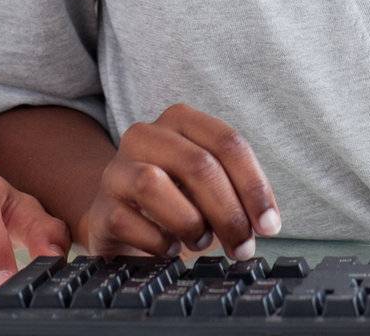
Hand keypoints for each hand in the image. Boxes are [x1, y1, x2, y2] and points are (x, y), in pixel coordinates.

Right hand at [85, 104, 280, 260]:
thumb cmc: (175, 201)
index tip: (270, 225)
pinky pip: (129, 222)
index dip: (254, 186)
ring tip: (200, 241)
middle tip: (243, 246)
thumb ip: (234, 191)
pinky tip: (169, 249)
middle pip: (197, 164)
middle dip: (229, 212)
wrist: (120, 220)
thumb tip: (265, 223)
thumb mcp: (206, 186)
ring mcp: (117, 169)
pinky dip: (158, 243)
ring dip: (189, 222)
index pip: (227, 142)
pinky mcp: (100, 209)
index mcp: (180, 120)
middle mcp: (145, 135)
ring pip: (154, 185)